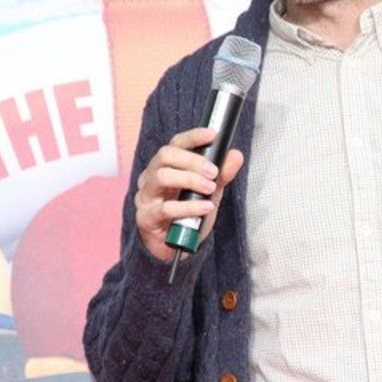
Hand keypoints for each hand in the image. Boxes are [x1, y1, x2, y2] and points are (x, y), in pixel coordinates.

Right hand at [134, 127, 243, 260]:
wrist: (176, 247)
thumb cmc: (188, 215)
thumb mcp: (209, 193)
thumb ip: (222, 175)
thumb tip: (235, 155)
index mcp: (165, 167)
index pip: (175, 144)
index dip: (193, 136)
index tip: (212, 135)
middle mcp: (151, 177)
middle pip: (165, 155)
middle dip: (193, 160)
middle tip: (214, 172)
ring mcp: (146, 197)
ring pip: (162, 176)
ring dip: (190, 179)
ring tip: (210, 188)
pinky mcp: (146, 218)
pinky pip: (165, 208)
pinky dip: (188, 207)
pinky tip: (205, 207)